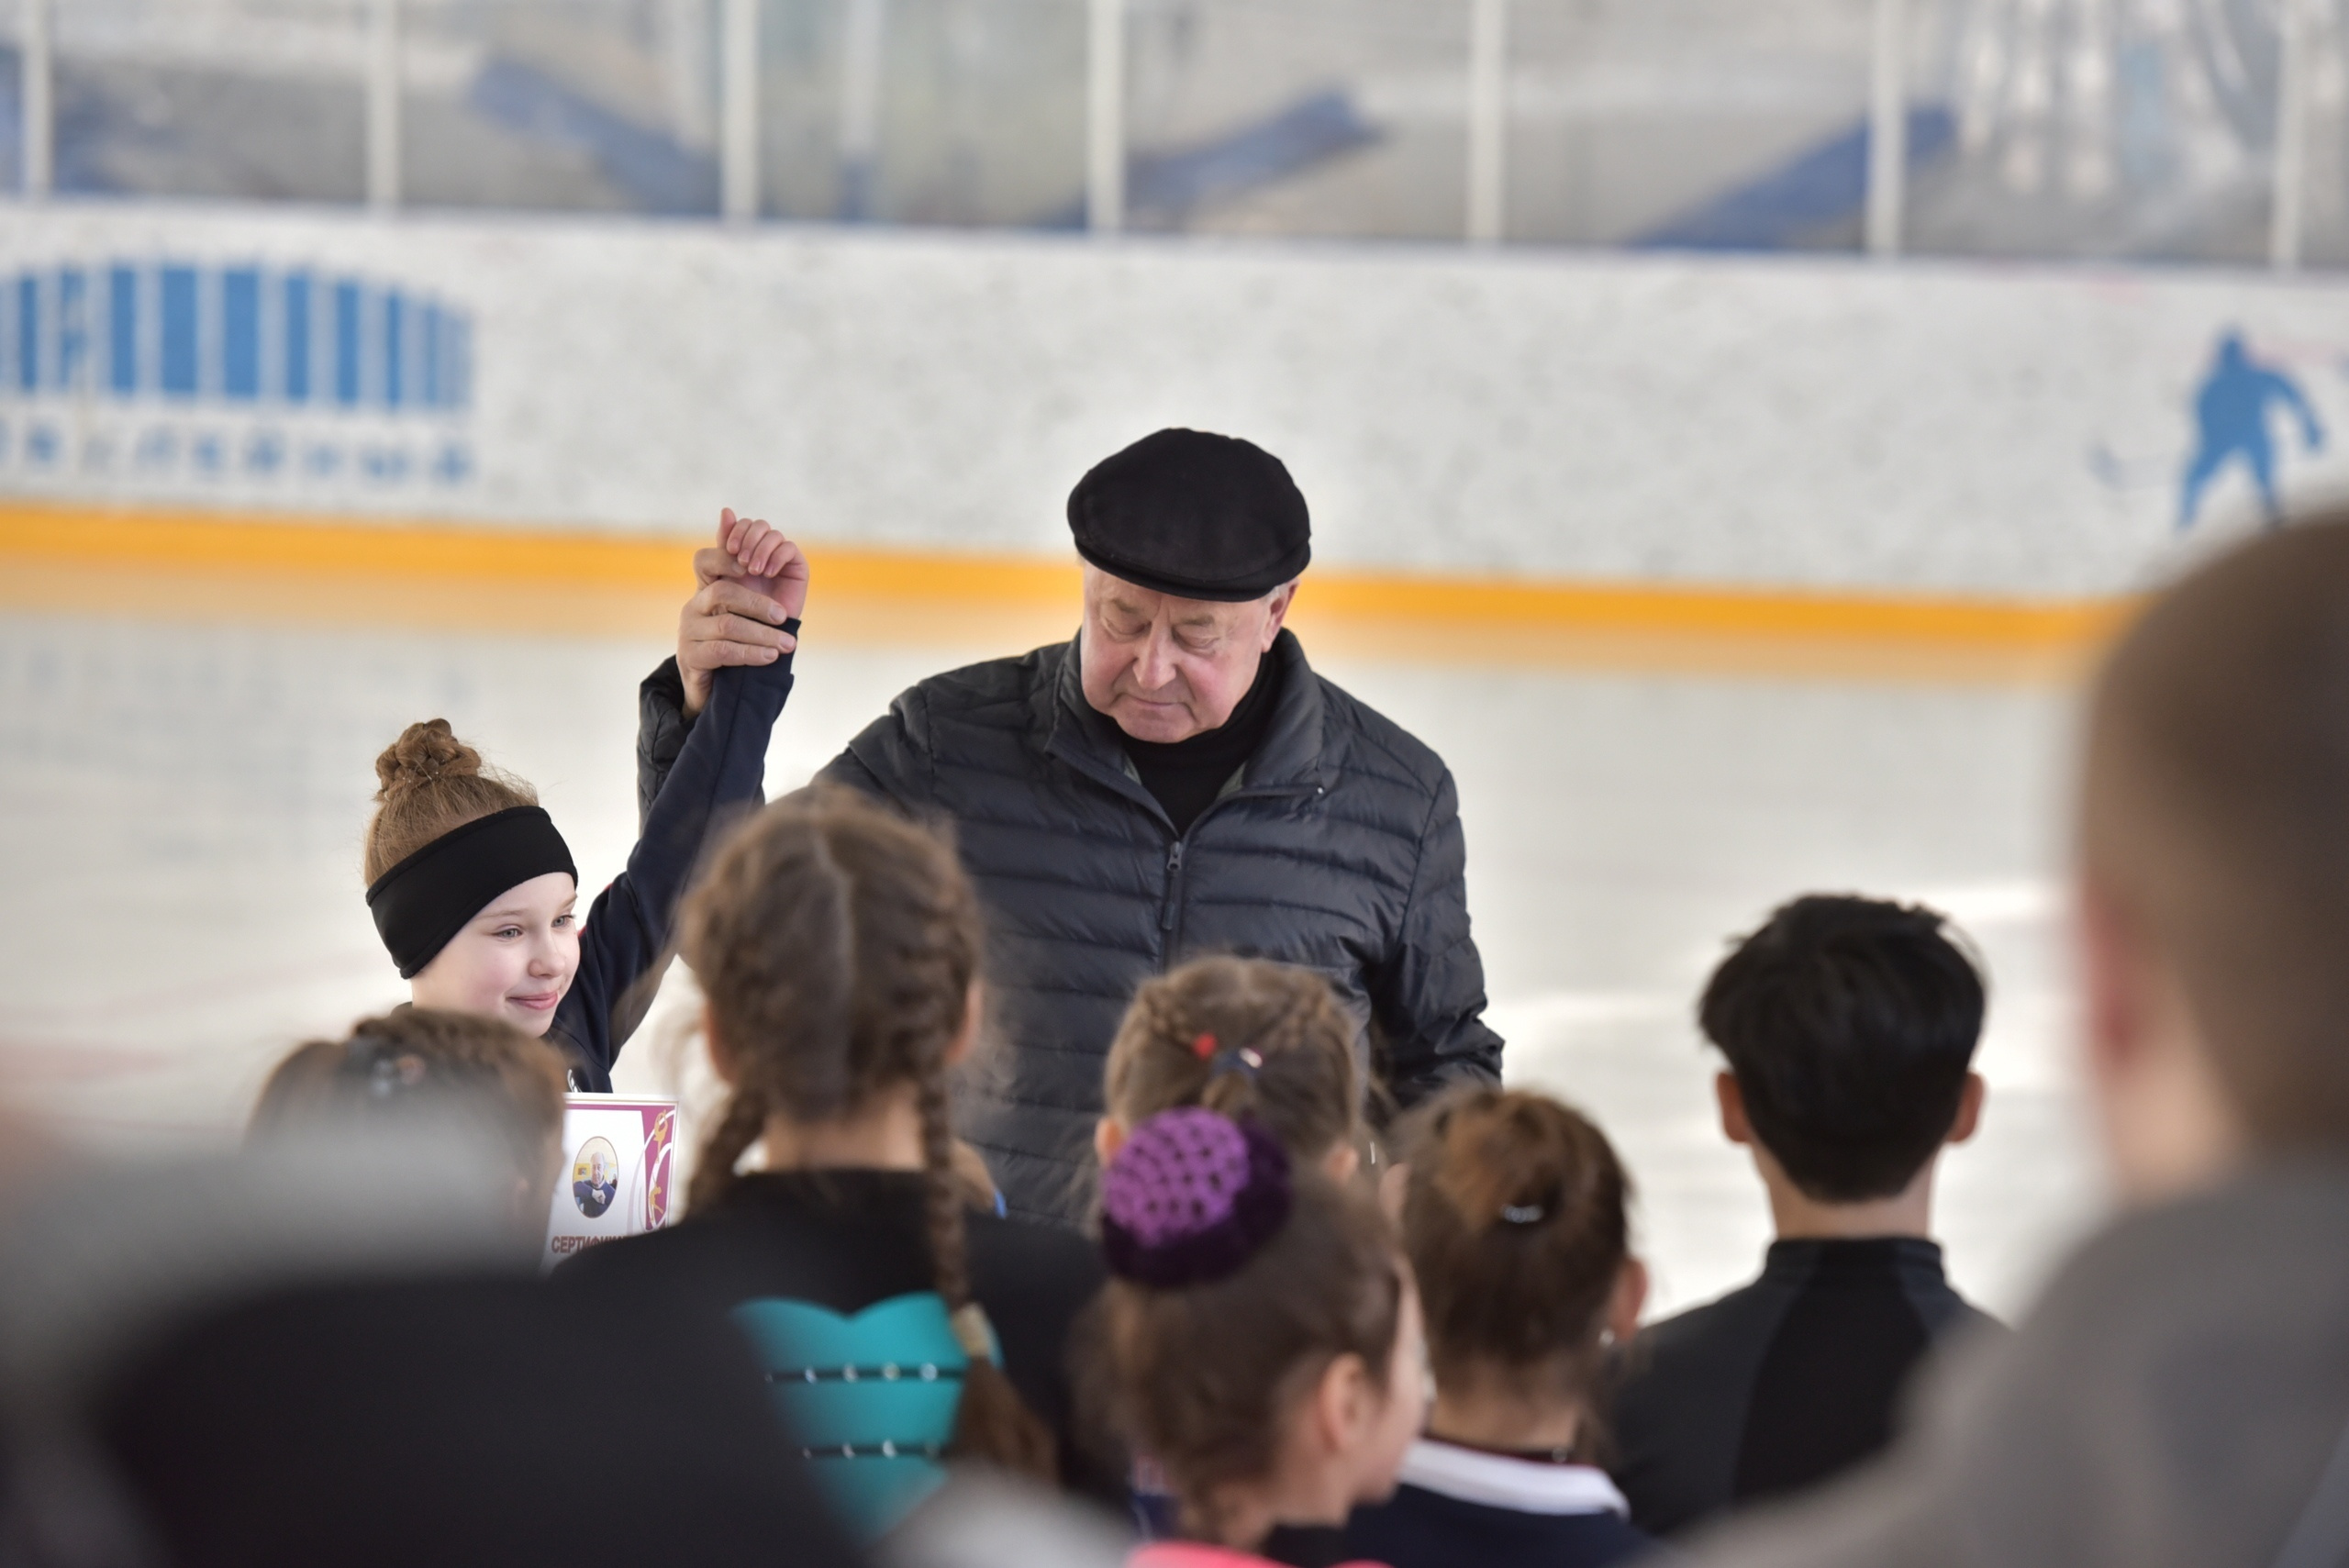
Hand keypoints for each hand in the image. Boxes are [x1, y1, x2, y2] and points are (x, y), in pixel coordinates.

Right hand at [677, 507, 809, 716]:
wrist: (721, 685)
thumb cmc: (740, 635)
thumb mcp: (746, 598)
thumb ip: (745, 560)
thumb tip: (728, 512)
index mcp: (704, 587)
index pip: (705, 559)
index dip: (729, 558)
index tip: (759, 569)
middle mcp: (692, 606)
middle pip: (723, 592)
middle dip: (759, 603)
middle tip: (785, 616)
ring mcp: (688, 632)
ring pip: (727, 625)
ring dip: (763, 635)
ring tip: (788, 644)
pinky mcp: (691, 658)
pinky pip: (724, 651)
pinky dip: (751, 653)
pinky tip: (771, 657)